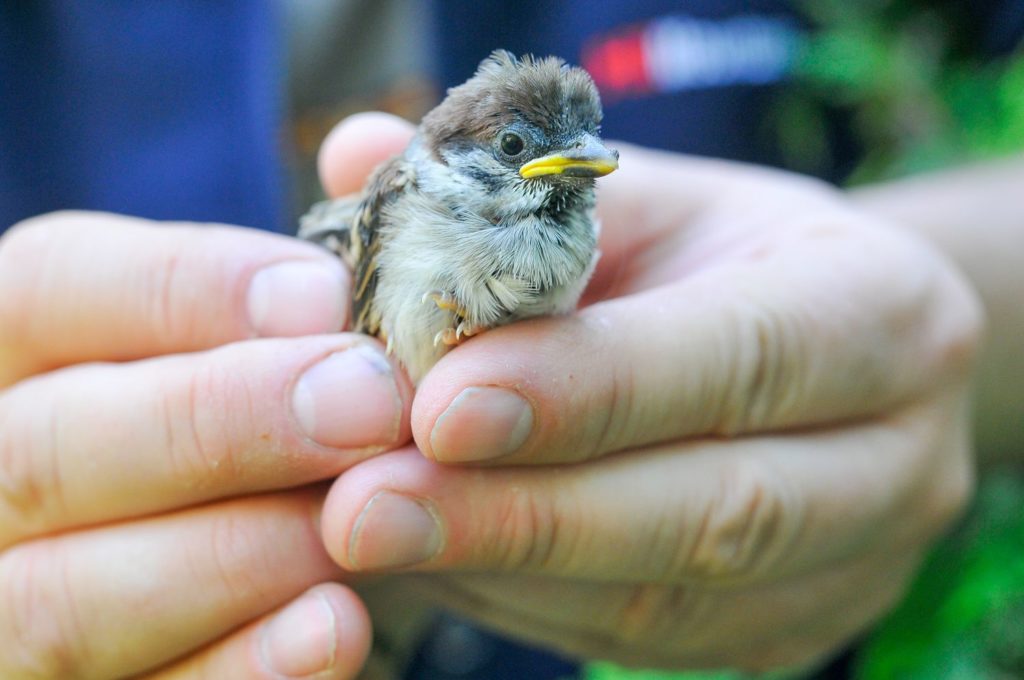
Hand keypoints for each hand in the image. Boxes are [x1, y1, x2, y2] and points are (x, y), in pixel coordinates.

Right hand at [0, 212, 414, 678]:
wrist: (235, 543)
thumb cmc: (252, 425)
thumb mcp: (245, 341)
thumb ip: (284, 273)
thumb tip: (368, 157)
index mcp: (12, 355)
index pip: (46, 287)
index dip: (186, 290)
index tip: (325, 298)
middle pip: (50, 447)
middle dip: (220, 424)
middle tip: (367, 405)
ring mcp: (3, 599)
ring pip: (63, 599)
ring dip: (233, 555)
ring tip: (358, 520)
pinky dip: (239, 670)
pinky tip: (336, 627)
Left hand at [317, 114, 982, 670]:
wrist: (824, 350)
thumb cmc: (721, 253)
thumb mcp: (648, 195)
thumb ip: (520, 194)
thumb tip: (354, 157)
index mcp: (880, 309)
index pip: (737, 356)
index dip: (588, 390)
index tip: (439, 405)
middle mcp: (893, 457)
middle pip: (712, 511)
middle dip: (525, 515)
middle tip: (364, 511)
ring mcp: (850, 565)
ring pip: (668, 602)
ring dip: (504, 571)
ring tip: (372, 534)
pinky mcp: (788, 630)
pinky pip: (642, 638)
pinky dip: (521, 602)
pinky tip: (435, 560)